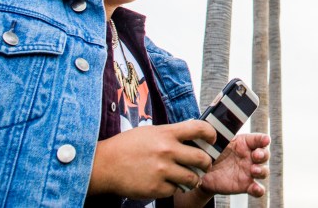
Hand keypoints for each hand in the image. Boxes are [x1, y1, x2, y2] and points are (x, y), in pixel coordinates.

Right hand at [88, 120, 215, 198]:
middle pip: (202, 158)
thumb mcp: (150, 132)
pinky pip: (176, 190)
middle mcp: (167, 151)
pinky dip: (174, 188)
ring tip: (188, 177)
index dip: (211, 134)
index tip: (212, 139)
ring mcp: (162, 170)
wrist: (105, 165)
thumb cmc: (126, 147)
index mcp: (166, 134)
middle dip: (206, 162)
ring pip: (193, 178)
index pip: (199, 128)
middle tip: (204, 164)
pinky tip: (167, 183)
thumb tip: (190, 136)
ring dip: (193, 178)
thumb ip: (171, 134)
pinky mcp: (156, 187)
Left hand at [199, 133, 269, 196]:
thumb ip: (217, 134)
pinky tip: (256, 189)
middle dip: (263, 154)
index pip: (258, 139)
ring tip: (254, 171)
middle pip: (265, 154)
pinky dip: (259, 190)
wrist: (203, 173)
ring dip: (262, 170)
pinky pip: (257, 189)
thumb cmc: (211, 153)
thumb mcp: (213, 142)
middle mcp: (250, 157)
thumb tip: (209, 125)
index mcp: (244, 143)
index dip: (264, 139)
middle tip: (256, 155)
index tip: (265, 140)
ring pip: (264, 171)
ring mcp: (249, 171)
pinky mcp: (246, 185)